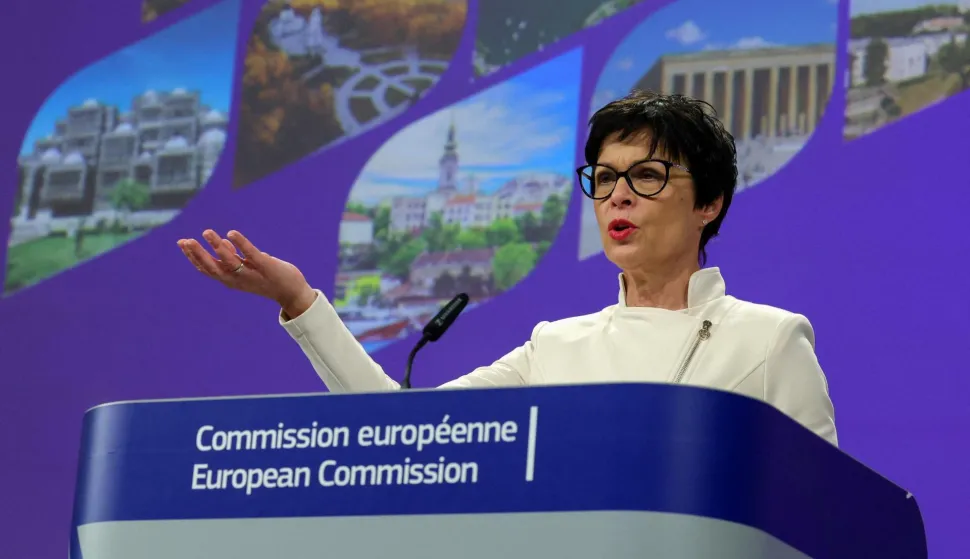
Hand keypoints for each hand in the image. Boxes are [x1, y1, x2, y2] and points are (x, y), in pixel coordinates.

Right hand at [177, 230, 316, 317]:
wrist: (292, 292)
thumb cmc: (268, 278)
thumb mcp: (247, 268)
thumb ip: (234, 257)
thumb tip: (221, 242)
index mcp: (230, 279)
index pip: (207, 269)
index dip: (193, 257)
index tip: (182, 243)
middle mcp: (238, 279)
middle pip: (212, 268)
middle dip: (197, 254)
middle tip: (186, 241)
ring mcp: (251, 274)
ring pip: (229, 261)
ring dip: (217, 246)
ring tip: (207, 232)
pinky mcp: (265, 266)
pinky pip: (251, 254)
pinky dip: (240, 244)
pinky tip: (231, 233)